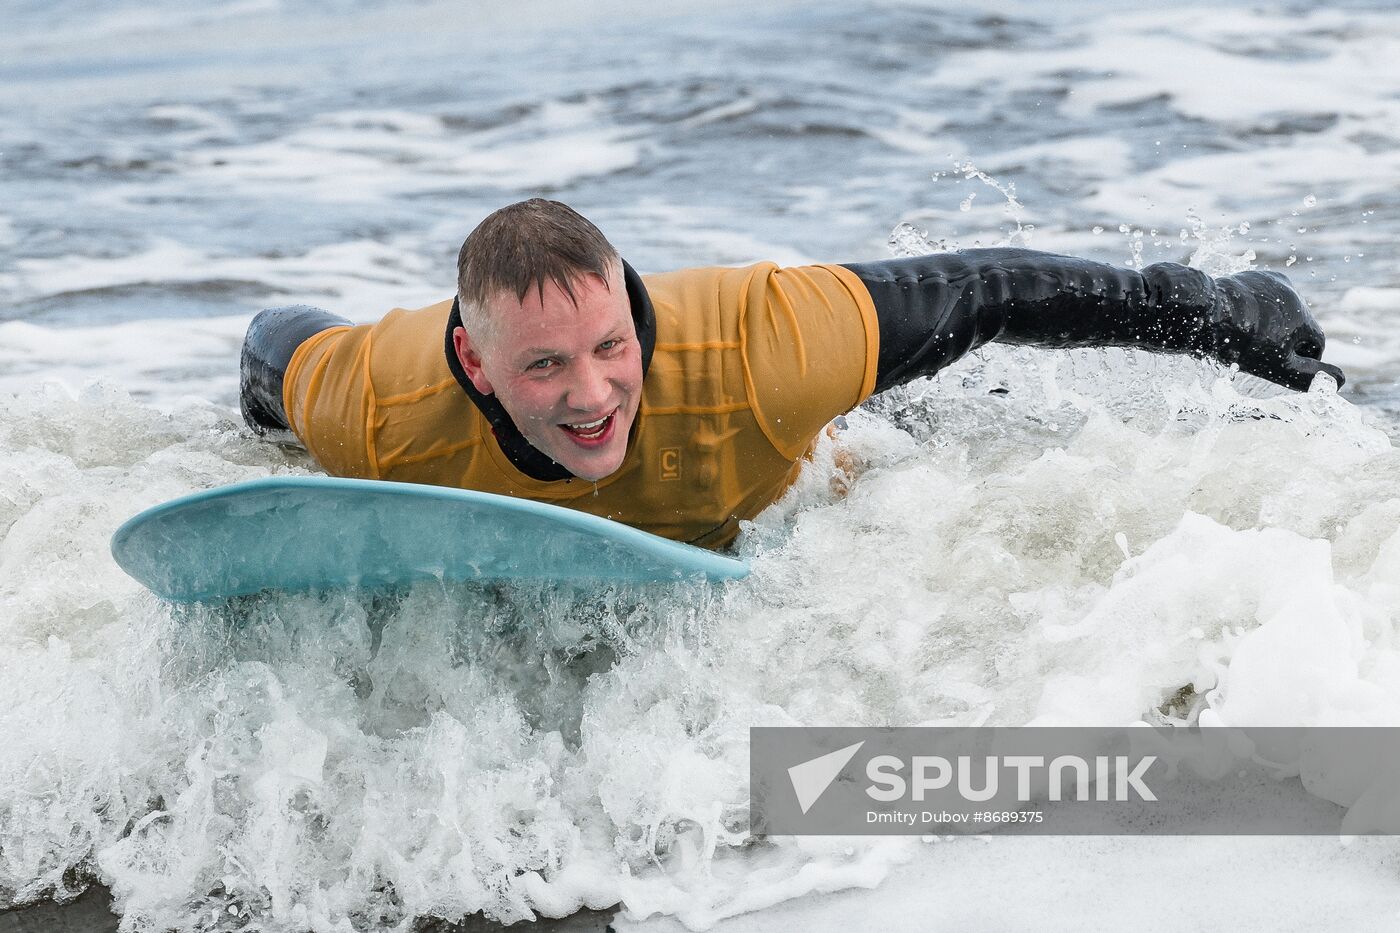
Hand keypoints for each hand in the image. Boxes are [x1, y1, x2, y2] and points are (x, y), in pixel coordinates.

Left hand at [1210, 270, 1344, 391]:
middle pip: (1298, 324)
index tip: (1283, 366)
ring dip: (1270, 323)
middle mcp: (1294, 295)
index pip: (1316, 343)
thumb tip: (1340, 382)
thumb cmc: (1239, 345)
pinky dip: (1254, 309)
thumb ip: (1308, 375)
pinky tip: (1236, 320)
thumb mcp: (1276, 366)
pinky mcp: (1252, 277)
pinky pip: (1260, 297)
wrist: (1201, 314)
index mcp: (1304, 317)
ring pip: (1279, 310)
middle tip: (1258, 352)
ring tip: (1244, 336)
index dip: (1303, 358)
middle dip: (1285, 339)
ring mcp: (1272, 282)